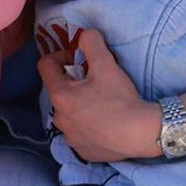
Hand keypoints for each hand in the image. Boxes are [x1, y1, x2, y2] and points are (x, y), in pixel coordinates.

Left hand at [38, 29, 160, 161]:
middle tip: (95, 80)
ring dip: (79, 103)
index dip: (61, 56)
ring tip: (102, 102)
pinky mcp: (82, 150)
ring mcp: (69, 137)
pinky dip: (87, 124)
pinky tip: (105, 122)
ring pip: (68, 112)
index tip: (79, 59)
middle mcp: (59, 118)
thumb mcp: (106, 64)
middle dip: (73, 81)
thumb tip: (84, 35)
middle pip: (59, 90)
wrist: (140, 134)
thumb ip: (91, 43)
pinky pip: (78, 131)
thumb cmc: (120, 99)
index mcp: (60, 95)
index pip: (45, 65)